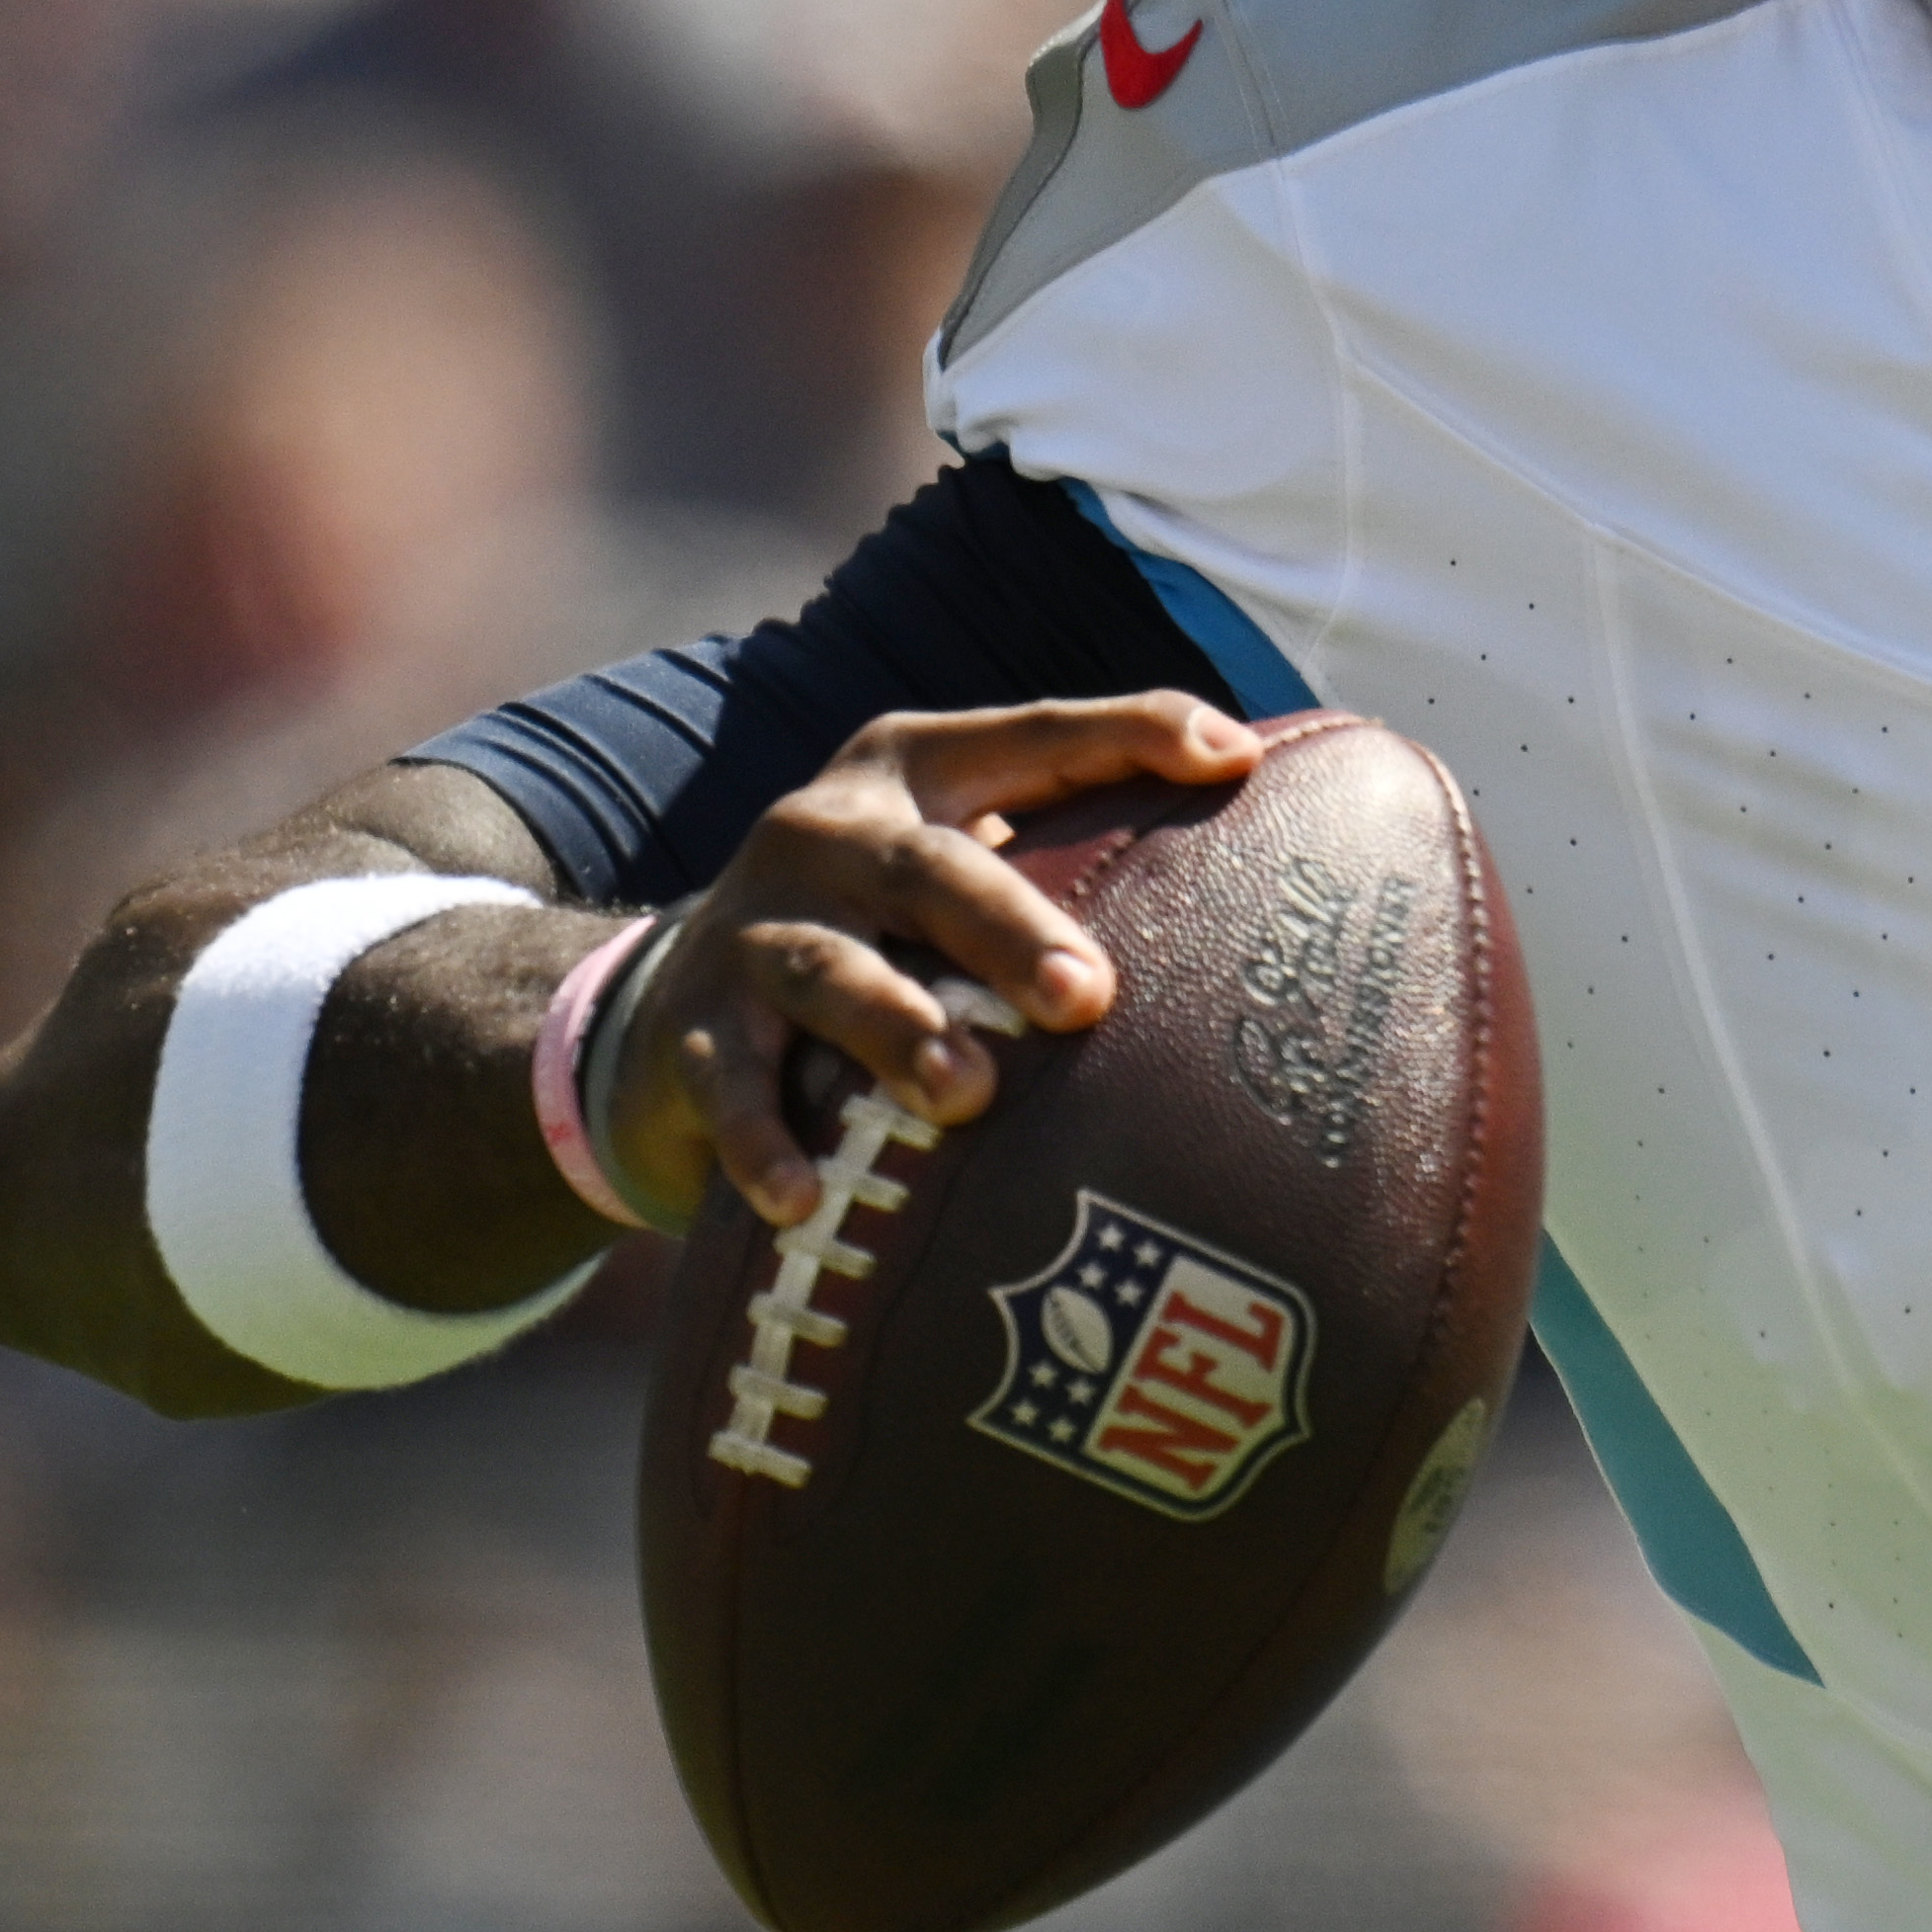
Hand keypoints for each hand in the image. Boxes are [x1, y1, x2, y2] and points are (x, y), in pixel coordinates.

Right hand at [602, 697, 1259, 1229]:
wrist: (664, 1002)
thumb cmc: (882, 931)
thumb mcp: (953, 866)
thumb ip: (1072, 856)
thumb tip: (1267, 871)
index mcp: (912, 773)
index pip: (1031, 740)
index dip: (1126, 734)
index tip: (1230, 759)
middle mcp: (827, 833)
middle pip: (929, 870)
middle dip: (1011, 931)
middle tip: (1088, 998)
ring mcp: (754, 929)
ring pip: (833, 972)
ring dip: (899, 1032)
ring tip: (965, 1094)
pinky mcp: (694, 1029)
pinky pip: (732, 1086)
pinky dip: (763, 1142)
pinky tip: (801, 1197)